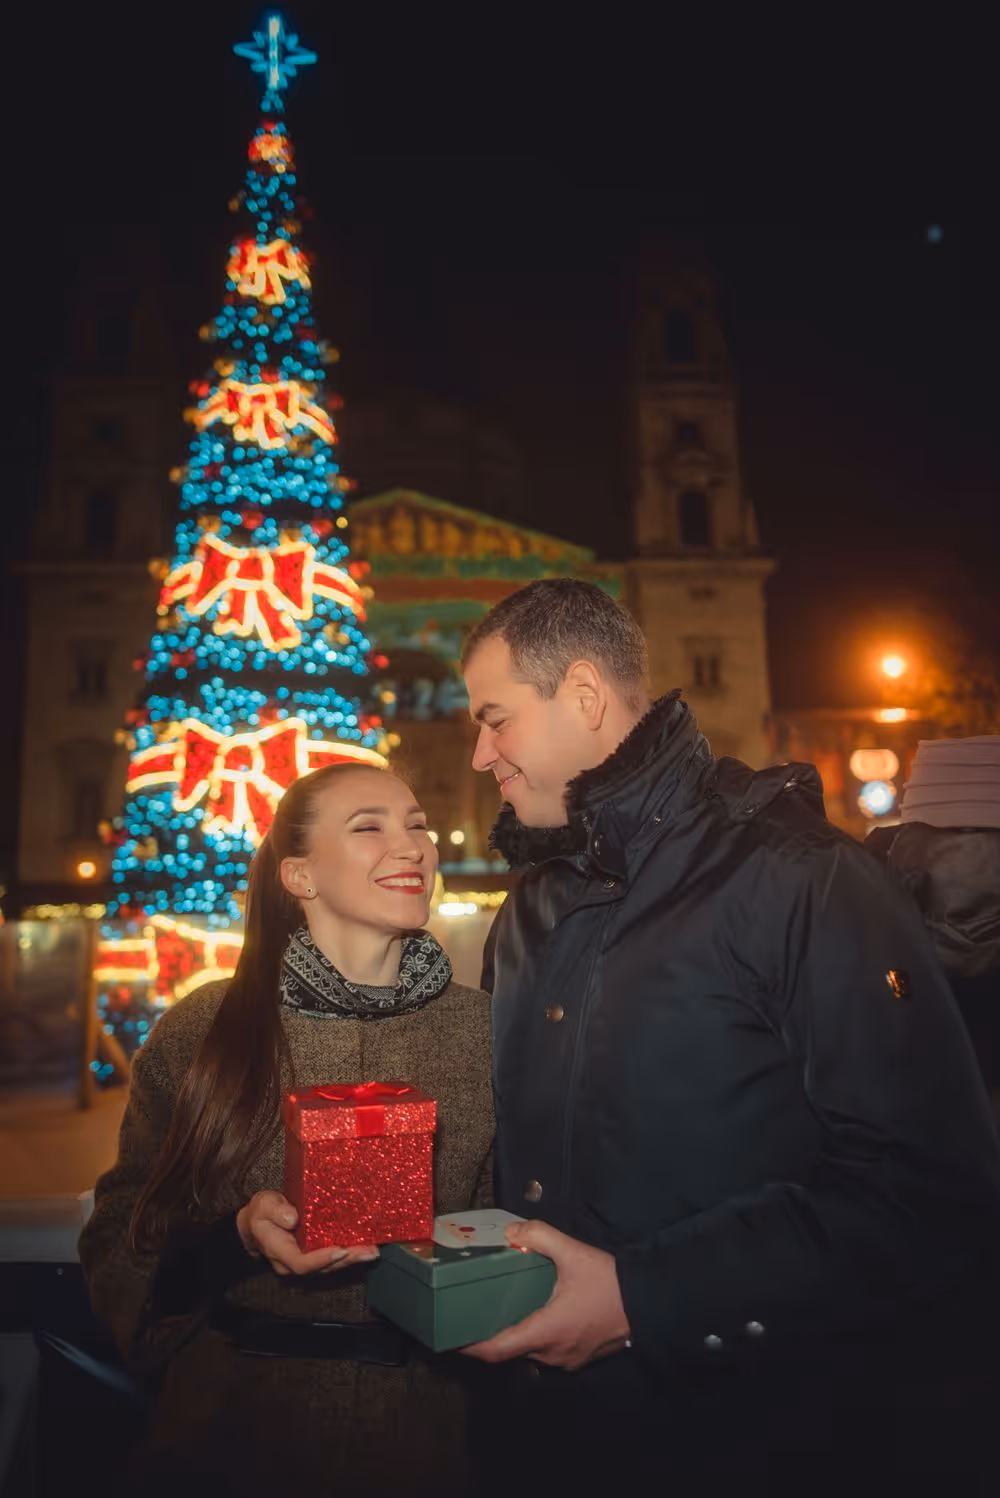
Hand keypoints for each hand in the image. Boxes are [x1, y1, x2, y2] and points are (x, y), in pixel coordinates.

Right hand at [235, 1191, 377, 1276]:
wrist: (258, 1222)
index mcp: (279, 1251)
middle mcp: (293, 1262)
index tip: (340, 1248)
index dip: (321, 1259)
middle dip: (346, 1260)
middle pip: (322, 1268)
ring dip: (353, 1259)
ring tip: (372, 1251)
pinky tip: (367, 1247)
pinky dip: (350, 1253)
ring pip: (330, 1265)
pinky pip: (333, 1258)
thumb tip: (293, 1219)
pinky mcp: (314, 1254)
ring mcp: (305, 1261)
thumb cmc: (261, 1212)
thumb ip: (275, 1210)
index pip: (301, 1263)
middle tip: (368, 1251)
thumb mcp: (263, 1205)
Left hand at [462, 1220, 629, 1370]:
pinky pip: (548, 1351)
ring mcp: (567, 1360)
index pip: (497, 1349)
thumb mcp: (573, 1252)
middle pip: (512, 1349)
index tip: (451, 1337)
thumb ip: (540, 1236)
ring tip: (503, 1309)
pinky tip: (536, 1314)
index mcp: (545, 1331)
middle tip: (475, 1312)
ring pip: (530, 1351)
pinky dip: (536, 1336)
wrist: (649, 1302)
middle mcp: (552, 1354)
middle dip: (492, 1334)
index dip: (471, 1346)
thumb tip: (511, 1232)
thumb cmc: (609, 1282)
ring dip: (516, 1334)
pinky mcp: (580, 1358)